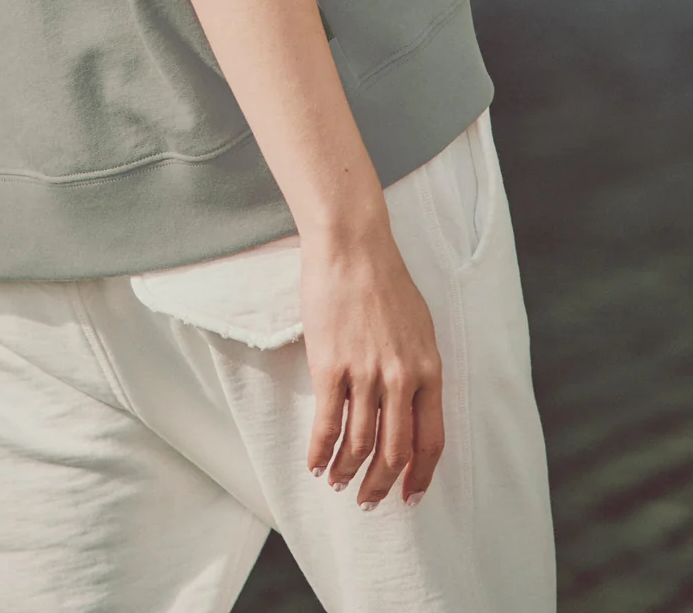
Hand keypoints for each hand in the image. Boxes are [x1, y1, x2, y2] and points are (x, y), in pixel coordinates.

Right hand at [299, 213, 443, 507]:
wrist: (352, 246)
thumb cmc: (385, 280)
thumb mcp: (420, 327)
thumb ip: (419, 369)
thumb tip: (411, 409)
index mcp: (429, 370)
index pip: (431, 441)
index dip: (420, 476)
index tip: (410, 496)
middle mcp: (402, 378)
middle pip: (394, 451)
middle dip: (380, 485)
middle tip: (368, 500)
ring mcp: (366, 374)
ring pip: (359, 444)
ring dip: (346, 472)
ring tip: (335, 482)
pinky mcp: (330, 365)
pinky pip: (328, 423)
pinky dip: (320, 450)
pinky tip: (314, 462)